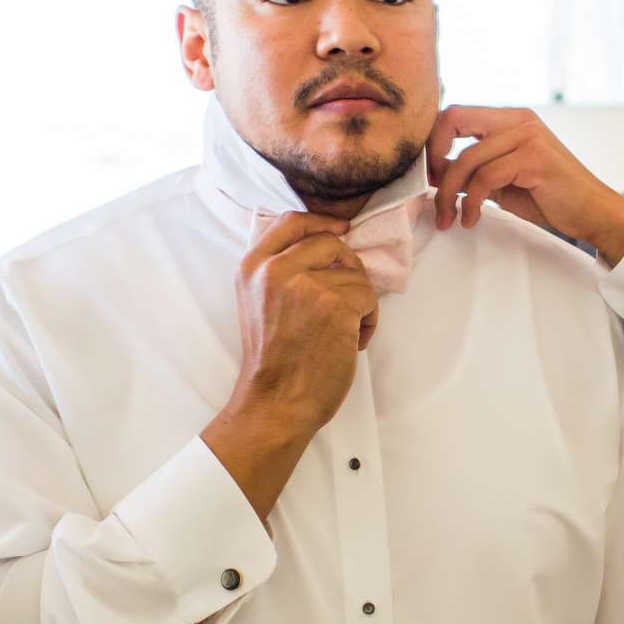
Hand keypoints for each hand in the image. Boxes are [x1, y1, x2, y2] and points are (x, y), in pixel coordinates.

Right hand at [212, 213, 379, 446]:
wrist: (275, 403)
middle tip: (346, 302)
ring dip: (360, 305)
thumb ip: (281, 271)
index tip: (341, 229)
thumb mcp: (259, 303)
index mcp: (253, 267)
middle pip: (331, 243)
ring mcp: (307, 285)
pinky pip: (370, 298)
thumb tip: (327, 244)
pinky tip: (353, 342)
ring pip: (356, 275)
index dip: (322, 221)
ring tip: (344, 333)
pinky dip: (369, 322)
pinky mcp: (336, 305)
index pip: (291, 221)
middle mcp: (276, 269)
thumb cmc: (273, 361)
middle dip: (348, 269)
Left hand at [427, 105, 623, 264]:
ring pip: (466, 158)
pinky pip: (485, 178)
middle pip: (454, 119)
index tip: (429, 174)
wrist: (593, 213)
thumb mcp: (504, 181)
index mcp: (511, 118)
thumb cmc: (550, 198)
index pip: (456, 113)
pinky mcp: (534, 159)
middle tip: (431, 190)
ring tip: (450, 218)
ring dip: (449, 194)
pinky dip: (470, 203)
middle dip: (434, 156)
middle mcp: (519, 120)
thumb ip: (474, 171)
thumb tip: (434, 173)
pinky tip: (472, 219)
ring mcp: (527, 136)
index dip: (434, 141)